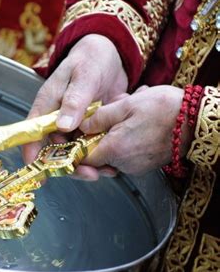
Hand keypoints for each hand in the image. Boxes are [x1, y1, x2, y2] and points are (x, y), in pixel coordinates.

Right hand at [22, 34, 127, 163]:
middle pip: (55, 150)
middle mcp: (56, 120)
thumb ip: (74, 100)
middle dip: (70, 165)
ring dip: (89, 163)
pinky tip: (114, 161)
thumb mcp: (82, 76)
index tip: (40, 174)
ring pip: (74, 152)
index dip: (33, 155)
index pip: (32, 134)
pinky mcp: (89, 129)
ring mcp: (73, 126)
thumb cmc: (90, 59)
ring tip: (107, 170)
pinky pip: (91, 147)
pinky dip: (102, 155)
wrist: (111, 55)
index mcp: (46, 106)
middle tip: (90, 174)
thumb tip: (63, 126)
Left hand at [77, 85, 193, 179]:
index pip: (82, 158)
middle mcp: (124, 164)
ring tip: (125, 116)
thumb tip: (81, 127)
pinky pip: (126, 154)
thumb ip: (99, 118)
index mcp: (114, 150)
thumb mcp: (126, 105)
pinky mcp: (145, 165)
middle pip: (96, 156)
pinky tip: (134, 124)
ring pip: (111, 153)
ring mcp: (135, 166)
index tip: (73, 135)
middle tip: (104, 117)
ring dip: (112, 135)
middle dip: (96, 136)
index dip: (74, 147)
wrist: (198, 121)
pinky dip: (125, 140)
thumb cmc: (165, 110)